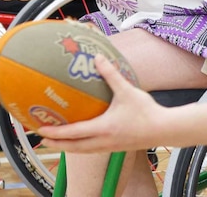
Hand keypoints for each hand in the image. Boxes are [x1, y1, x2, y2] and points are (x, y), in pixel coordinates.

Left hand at [36, 54, 157, 153]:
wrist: (166, 130)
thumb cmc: (147, 111)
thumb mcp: (127, 90)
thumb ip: (111, 74)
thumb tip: (98, 56)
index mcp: (104, 129)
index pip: (74, 133)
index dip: (56, 133)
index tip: (41, 130)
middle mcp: (104, 141)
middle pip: (74, 148)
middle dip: (56, 144)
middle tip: (40, 139)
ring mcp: (110, 147)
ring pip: (83, 151)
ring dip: (67, 148)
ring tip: (55, 142)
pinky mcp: (116, 148)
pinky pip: (92, 150)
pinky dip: (80, 147)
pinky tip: (78, 141)